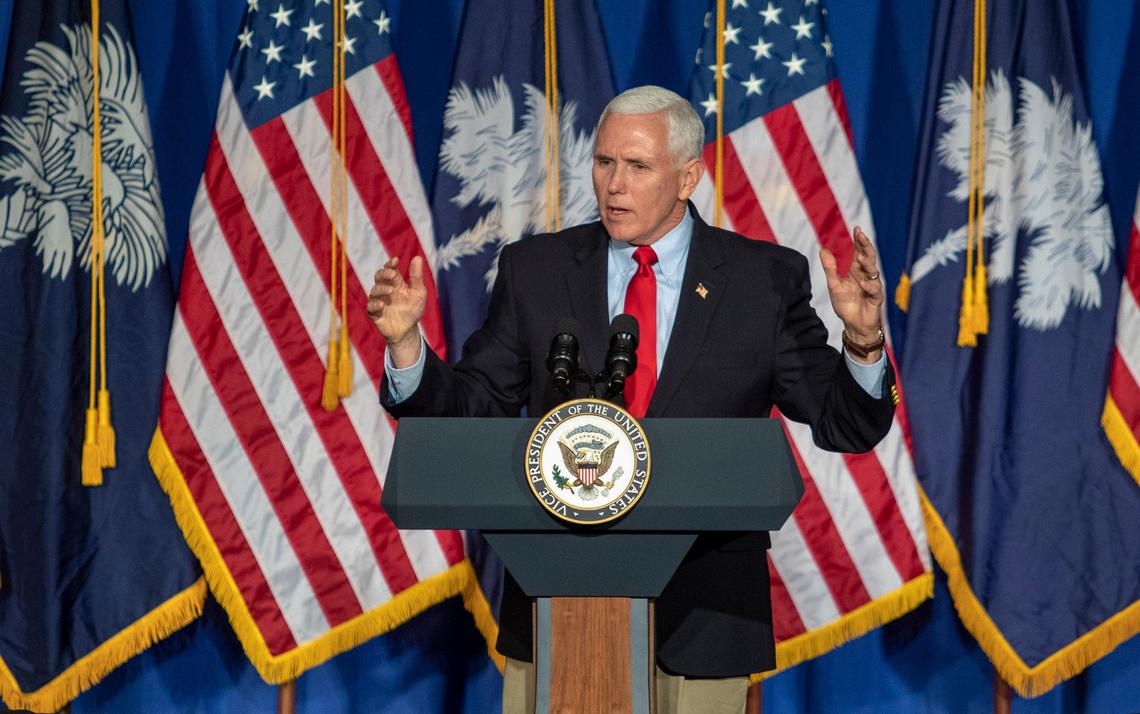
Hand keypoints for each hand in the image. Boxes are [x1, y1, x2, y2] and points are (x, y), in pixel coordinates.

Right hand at [368, 256, 426, 367]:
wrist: (408, 330)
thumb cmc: (413, 309)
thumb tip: (418, 257)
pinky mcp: (375, 314)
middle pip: (379, 276)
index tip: (396, 260)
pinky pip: (370, 307)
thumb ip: (416, 277)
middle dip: (384, 273)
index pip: (390, 269)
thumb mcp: (418, 292)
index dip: (391, 264)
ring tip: (391, 290)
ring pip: (374, 291)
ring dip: (381, 289)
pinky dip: (374, 305)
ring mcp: (378, 301)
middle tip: (393, 274)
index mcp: (395, 283)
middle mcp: (385, 290)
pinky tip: (381, 305)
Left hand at [820, 227, 883, 359]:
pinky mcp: (876, 298)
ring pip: (873, 272)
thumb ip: (830, 268)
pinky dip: (869, 286)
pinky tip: (863, 282)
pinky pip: (875, 290)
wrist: (853, 325)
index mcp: (855, 271)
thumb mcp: (834, 285)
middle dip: (866, 246)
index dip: (858, 241)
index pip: (858, 252)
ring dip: (868, 264)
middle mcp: (865, 276)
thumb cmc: (846, 304)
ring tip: (861, 258)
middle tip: (861, 235)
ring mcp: (872, 286)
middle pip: (869, 257)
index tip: (856, 228)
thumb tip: (823, 249)